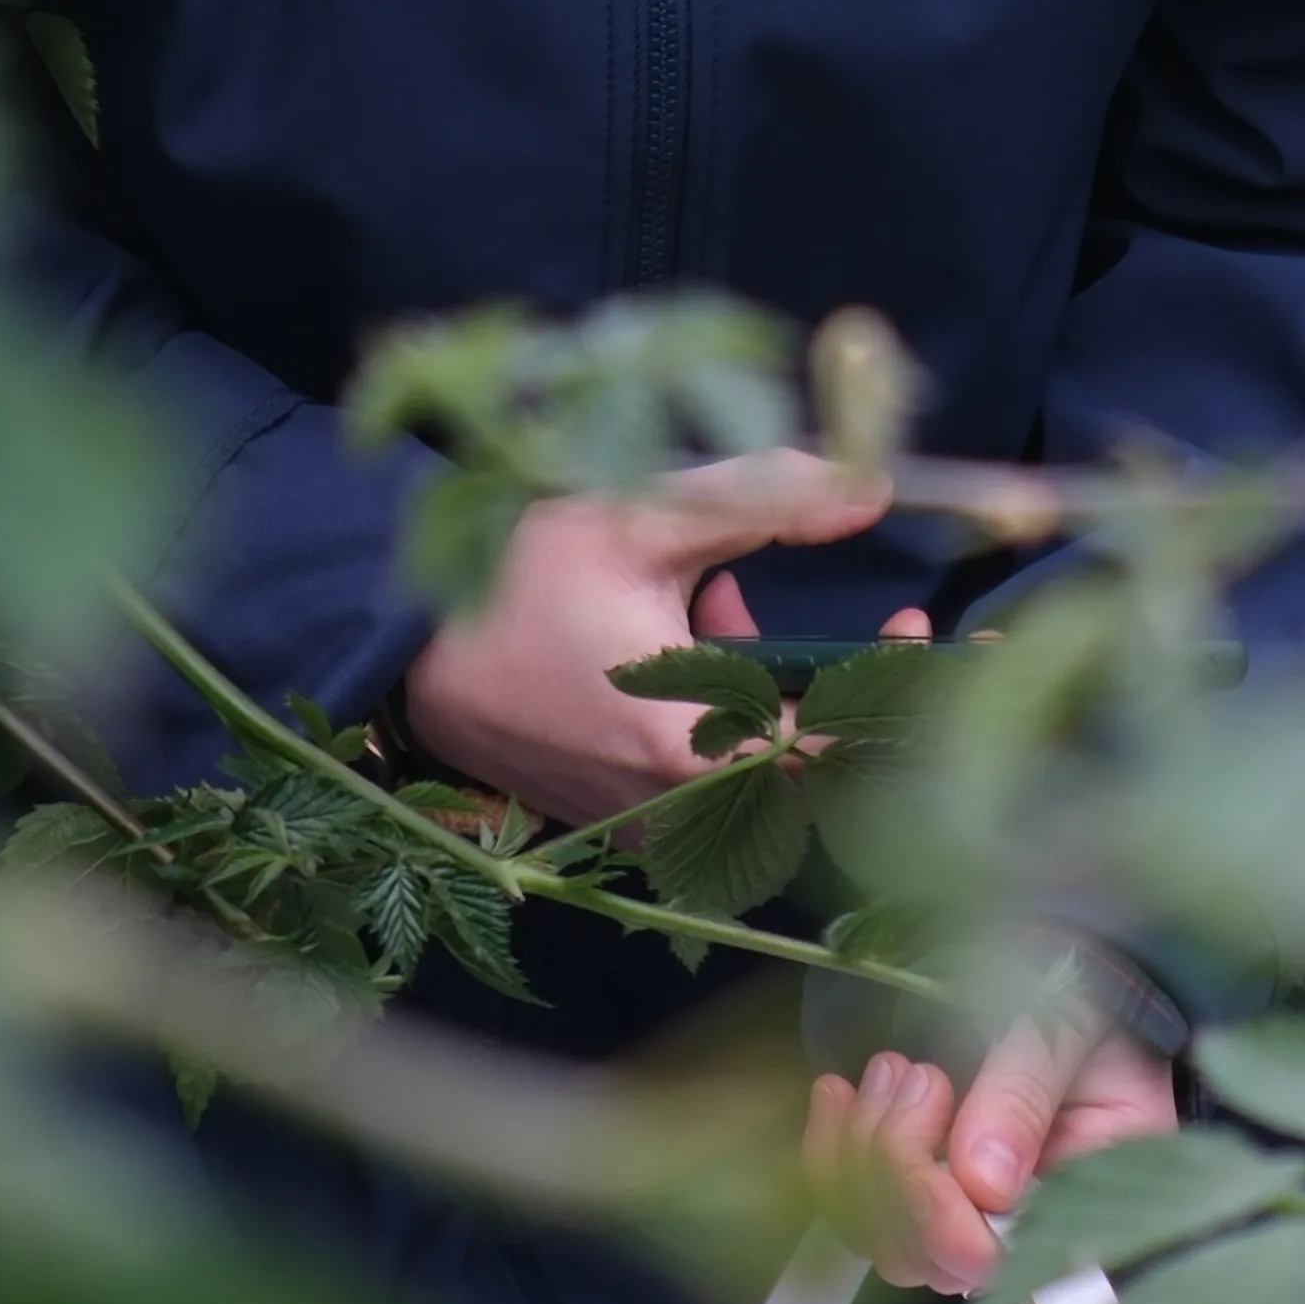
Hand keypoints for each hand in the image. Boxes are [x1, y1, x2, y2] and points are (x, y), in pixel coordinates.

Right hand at [395, 449, 895, 828]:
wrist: (396, 639)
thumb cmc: (517, 576)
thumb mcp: (642, 515)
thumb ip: (768, 496)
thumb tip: (874, 485)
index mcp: (693, 751)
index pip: (844, 748)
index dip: (895, 687)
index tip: (908, 622)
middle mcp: (672, 807)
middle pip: (800, 753)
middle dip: (799, 663)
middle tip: (746, 590)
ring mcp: (637, 818)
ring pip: (747, 756)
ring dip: (747, 677)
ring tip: (699, 596)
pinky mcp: (607, 812)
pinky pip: (696, 768)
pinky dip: (705, 704)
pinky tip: (660, 637)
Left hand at [811, 985, 1179, 1297]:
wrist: (1059, 971)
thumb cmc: (1080, 989)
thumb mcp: (1064, 1023)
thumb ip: (1025, 1096)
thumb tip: (985, 1184)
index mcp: (1089, 1197)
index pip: (997, 1258)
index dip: (939, 1209)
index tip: (933, 1105)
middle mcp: (1024, 1229)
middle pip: (926, 1259)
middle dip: (898, 1161)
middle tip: (920, 1075)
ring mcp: (967, 1218)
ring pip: (879, 1237)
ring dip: (865, 1148)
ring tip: (894, 1070)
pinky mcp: (920, 1195)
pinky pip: (852, 1209)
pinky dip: (830, 1151)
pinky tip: (839, 1094)